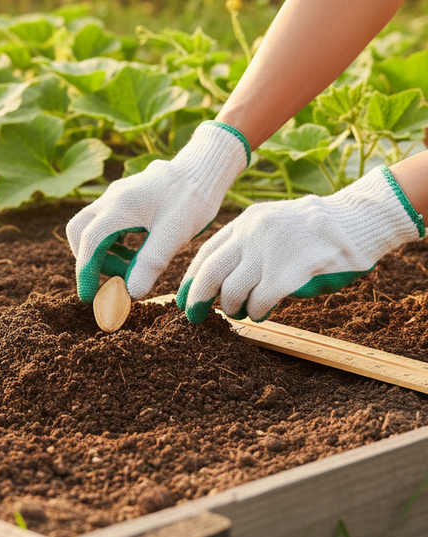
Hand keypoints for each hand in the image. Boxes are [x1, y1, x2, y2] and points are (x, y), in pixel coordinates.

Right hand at [67, 121, 249, 301]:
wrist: (201, 171)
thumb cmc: (192, 201)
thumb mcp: (174, 235)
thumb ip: (150, 263)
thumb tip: (131, 293)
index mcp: (121, 205)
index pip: (90, 240)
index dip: (86, 270)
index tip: (90, 296)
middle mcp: (111, 198)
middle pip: (79, 231)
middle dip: (88, 260)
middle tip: (111, 281)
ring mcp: (114, 196)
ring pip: (90, 227)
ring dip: (101, 253)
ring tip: (129, 270)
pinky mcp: (121, 198)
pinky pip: (103, 223)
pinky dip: (110, 244)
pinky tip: (132, 254)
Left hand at [177, 165, 424, 322]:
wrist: (353, 220)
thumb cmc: (312, 227)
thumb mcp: (271, 221)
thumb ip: (247, 241)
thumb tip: (222, 275)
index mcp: (245, 222)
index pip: (206, 253)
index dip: (192, 278)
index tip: (185, 296)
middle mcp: (250, 235)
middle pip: (210, 274)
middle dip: (198, 298)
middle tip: (194, 316)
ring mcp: (268, 254)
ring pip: (232, 292)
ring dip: (232, 308)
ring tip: (241, 312)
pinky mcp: (286, 274)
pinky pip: (258, 302)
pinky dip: (255, 312)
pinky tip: (260, 314)